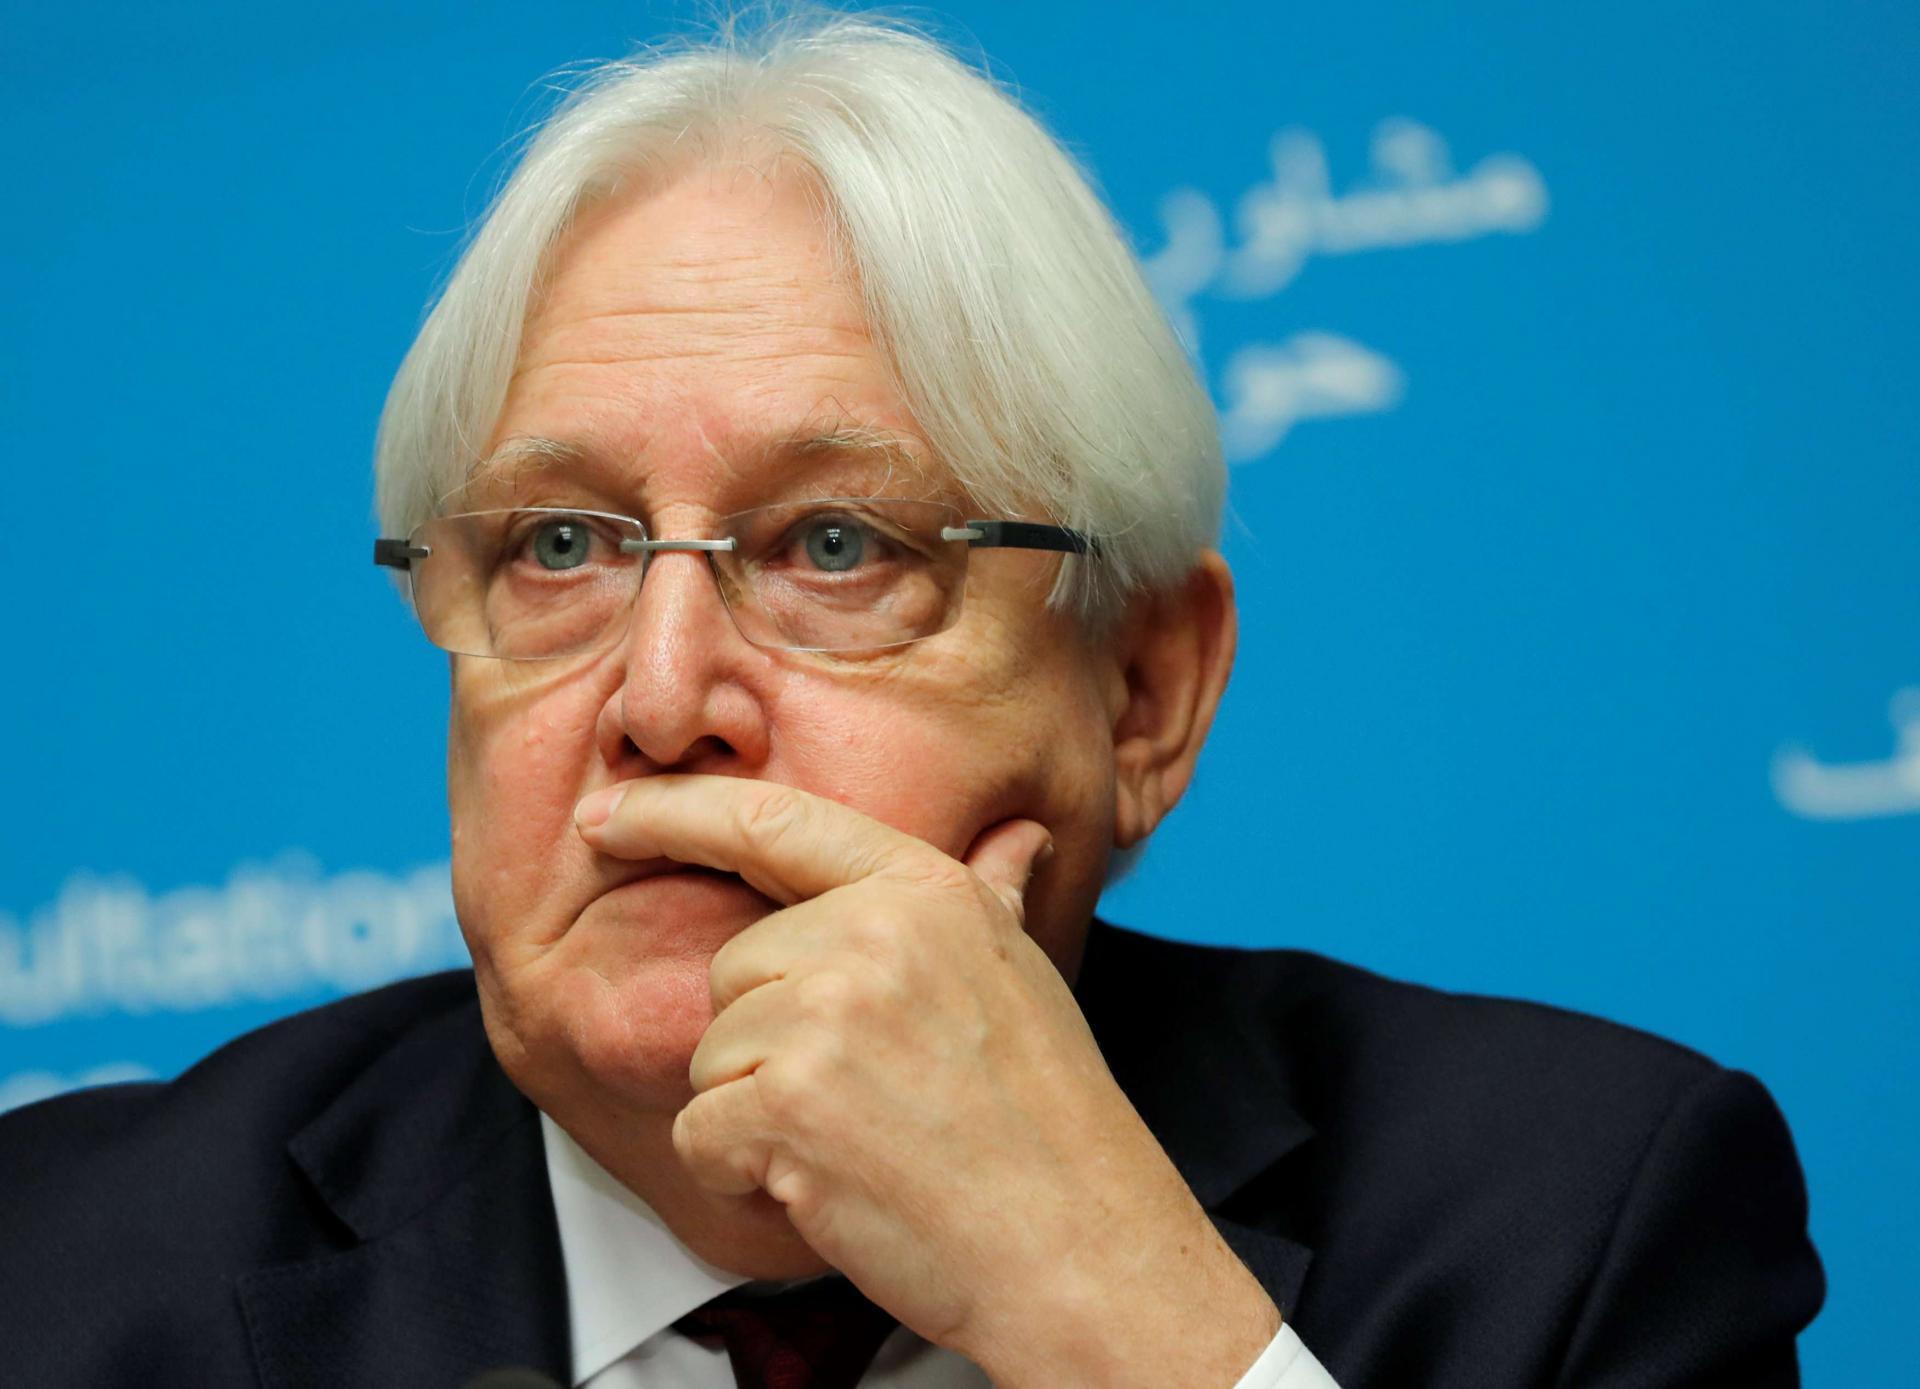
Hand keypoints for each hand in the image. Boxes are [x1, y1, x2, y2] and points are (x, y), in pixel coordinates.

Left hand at [573, 774, 1277, 1388]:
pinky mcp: (786, 1100)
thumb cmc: (1048, 1120)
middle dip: (768, 1037)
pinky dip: (742, 1171)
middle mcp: (871, 933)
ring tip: (856, 1138)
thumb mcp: (1021, 975)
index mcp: (924, 890)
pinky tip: (827, 1179)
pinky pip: (701, 1130)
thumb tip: (1017, 838)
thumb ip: (989, 896)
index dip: (674, 810)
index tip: (604, 815)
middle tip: (862, 1091)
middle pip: (733, 967)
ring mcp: (825, 1013)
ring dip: (758, 1111)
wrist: (1076, 1243)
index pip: (773, 822)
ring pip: (712, 1053)